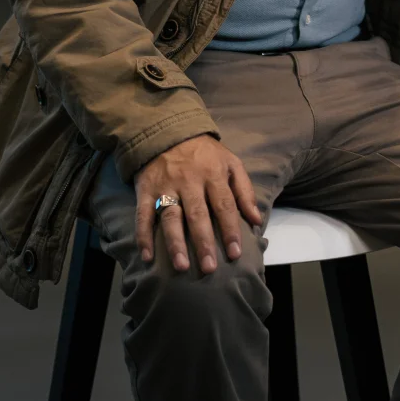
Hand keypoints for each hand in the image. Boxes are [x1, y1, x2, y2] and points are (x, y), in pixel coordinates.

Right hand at [134, 134, 262, 272]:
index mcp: (213, 174)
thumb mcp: (231, 163)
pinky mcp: (145, 189)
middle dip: (204, 242)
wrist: (168, 132)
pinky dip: (143, 235)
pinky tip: (147, 256)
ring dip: (175, 243)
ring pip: (171, 217)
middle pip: (198, 215)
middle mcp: (189, 181)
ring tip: (181, 266)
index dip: (230, 230)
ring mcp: (166, 186)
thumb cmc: (205, 154)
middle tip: (209, 268)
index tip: (235, 254)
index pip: (224, 205)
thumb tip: (256, 219)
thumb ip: (244, 191)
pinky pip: (143, 214)